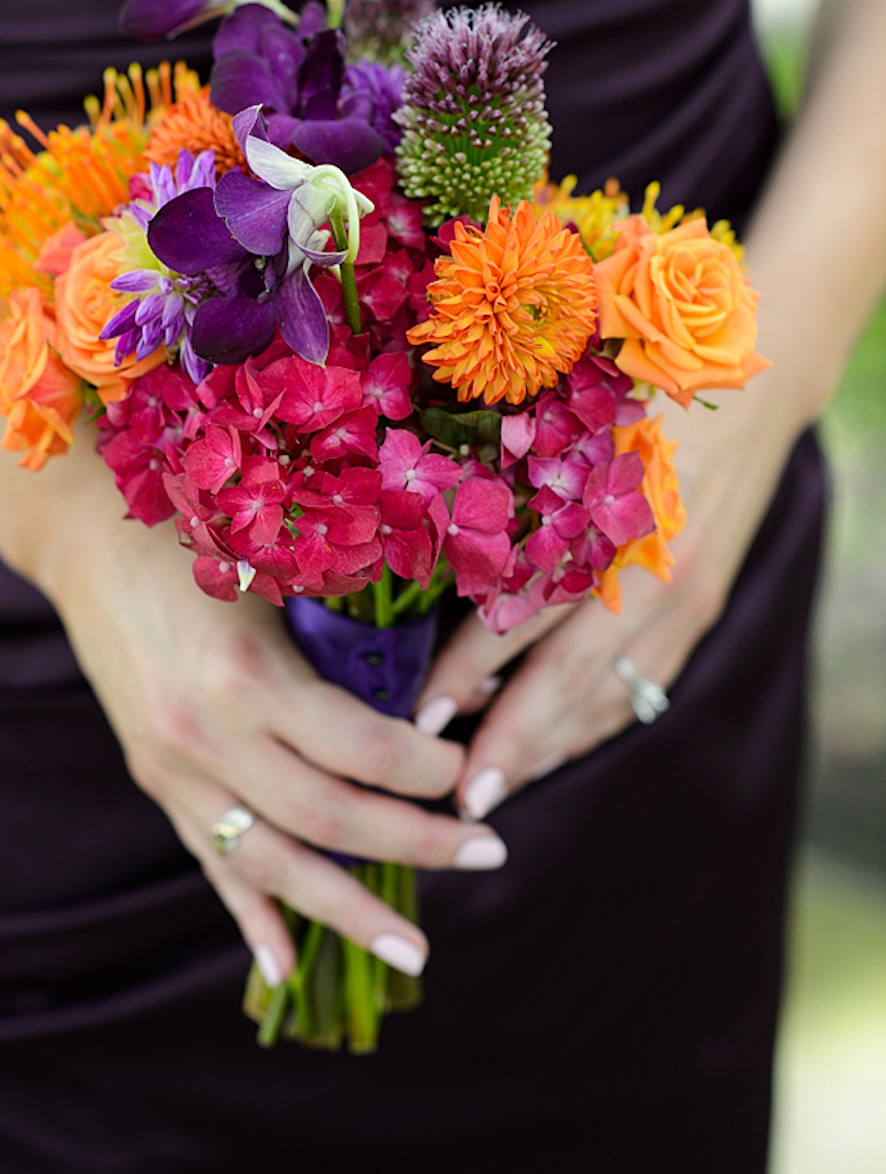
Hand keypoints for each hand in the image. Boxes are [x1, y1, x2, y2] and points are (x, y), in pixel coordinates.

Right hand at [39, 466, 508, 987]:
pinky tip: (287, 965)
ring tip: (414, 951)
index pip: (363, 751)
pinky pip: (212, 863)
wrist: (89, 548)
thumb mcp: (282, 572)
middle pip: (330, 819)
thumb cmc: (200, 539)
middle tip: (489, 850)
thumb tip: (452, 690)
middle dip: (418, 842)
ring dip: (348, 910)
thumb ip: (353, 637)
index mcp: (247, 677)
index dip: (429, 768)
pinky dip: (252, 915)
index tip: (472, 764)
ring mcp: (175, 771)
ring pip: (273, 863)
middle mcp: (206, 738)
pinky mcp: (156, 783)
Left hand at [415, 383, 802, 818]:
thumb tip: (428, 543)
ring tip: (499, 787)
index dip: (467, 668)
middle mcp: (649, 569)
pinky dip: (598, 722)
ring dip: (552, 746)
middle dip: (511, 741)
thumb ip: (510, 482)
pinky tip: (559, 747)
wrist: (752, 379)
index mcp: (604, 517)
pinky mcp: (702, 607)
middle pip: (567, 675)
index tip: (422, 715)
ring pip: (610, 693)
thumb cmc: (638, 387)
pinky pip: (646, 684)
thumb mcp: (570, 420)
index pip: (522, 613)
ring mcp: (684, 596)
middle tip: (459, 795)